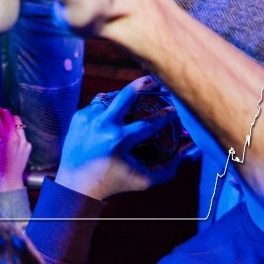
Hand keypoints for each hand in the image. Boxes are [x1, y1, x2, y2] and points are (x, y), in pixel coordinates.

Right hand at [0, 101, 30, 193]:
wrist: (7, 183)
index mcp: (0, 136)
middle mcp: (13, 136)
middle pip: (6, 113)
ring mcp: (22, 141)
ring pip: (16, 120)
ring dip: (7, 118)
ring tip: (0, 121)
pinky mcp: (27, 146)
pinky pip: (22, 132)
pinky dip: (14, 131)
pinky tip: (7, 136)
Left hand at [55, 78, 181, 200]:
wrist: (76, 184)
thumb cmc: (112, 182)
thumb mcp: (142, 181)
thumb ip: (168, 171)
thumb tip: (188, 155)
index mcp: (119, 140)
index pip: (149, 123)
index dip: (165, 116)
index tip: (175, 109)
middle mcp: (103, 125)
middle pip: (126, 95)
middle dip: (143, 84)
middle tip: (156, 79)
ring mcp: (89, 118)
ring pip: (112, 99)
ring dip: (124, 99)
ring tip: (136, 98)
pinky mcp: (79, 116)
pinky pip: (99, 106)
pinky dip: (108, 110)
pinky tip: (114, 115)